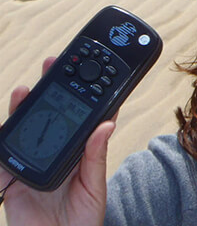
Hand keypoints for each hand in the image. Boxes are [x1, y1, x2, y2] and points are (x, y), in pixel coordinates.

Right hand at [1, 58, 113, 225]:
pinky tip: (4, 124)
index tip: (83, 70)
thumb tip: (107, 123)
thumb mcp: (94, 187)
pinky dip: (1, 139)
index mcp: (78, 151)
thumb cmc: (83, 221)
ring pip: (26, 129)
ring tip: (23, 90)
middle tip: (51, 65)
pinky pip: (3, 157)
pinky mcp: (12, 181)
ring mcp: (33, 164)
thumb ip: (96, 157)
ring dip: (22, 108)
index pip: (79, 116)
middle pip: (50, 115)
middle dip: (50, 89)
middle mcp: (55, 152)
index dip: (80, 92)